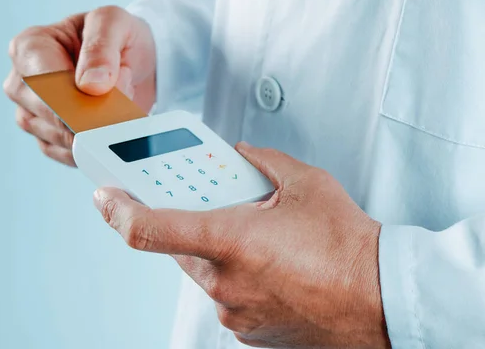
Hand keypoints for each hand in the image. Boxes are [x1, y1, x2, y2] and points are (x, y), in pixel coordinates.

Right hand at [3, 6, 155, 165]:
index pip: (43, 82)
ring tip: (120, 101)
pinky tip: (111, 126)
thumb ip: (101, 48)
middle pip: (49, 114)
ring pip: (58, 137)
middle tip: (123, 97)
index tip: (102, 105)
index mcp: (29, 47)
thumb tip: (90, 86)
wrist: (134, 60)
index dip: (74, 99)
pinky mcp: (48, 138)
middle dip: (91, 113)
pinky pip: (67, 154)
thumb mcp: (114, 23)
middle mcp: (21, 82)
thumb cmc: (117, 36)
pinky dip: (93, 146)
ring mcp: (32, 113)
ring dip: (96, 129)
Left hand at [93, 142, 389, 347]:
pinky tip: (268, 264)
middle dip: (190, 222)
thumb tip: (243, 156)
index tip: (103, 196)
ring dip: (215, 249)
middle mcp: (223, 282)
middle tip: (213, 206)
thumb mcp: (306, 183)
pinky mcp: (245, 330)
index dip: (117, 211)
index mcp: (229, 241)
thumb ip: (264, 162)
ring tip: (257, 236)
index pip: (148, 229)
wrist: (383, 300)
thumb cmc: (348, 246)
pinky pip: (224, 294)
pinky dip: (234, 275)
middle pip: (178, 246)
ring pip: (202, 271)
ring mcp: (233, 311)